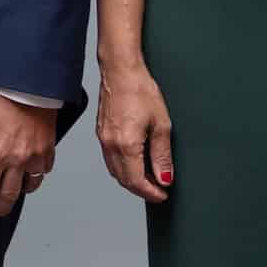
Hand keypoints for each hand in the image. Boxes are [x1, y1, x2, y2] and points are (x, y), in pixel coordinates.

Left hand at [0, 86, 56, 218]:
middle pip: (8, 196)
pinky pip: (43, 171)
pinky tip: (27, 173)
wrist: (23, 83)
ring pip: (29, 186)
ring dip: (18, 192)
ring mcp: (35, 156)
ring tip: (11, 192)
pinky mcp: (48, 148)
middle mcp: (17, 160)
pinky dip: (35, 175)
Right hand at [96, 61, 175, 202]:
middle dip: (142, 190)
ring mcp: (103, 140)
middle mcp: (110, 145)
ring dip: (131, 180)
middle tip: (159, 190)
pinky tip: (136, 163)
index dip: (151, 193)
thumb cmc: (140, 90)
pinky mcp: (101, 134)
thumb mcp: (161, 124)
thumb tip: (165, 177)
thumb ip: (162, 155)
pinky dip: (123, 168)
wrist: (120, 71)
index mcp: (126, 145)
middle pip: (124, 180)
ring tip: (150, 178)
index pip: (137, 181)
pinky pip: (110, 159)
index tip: (163, 195)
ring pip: (115, 171)